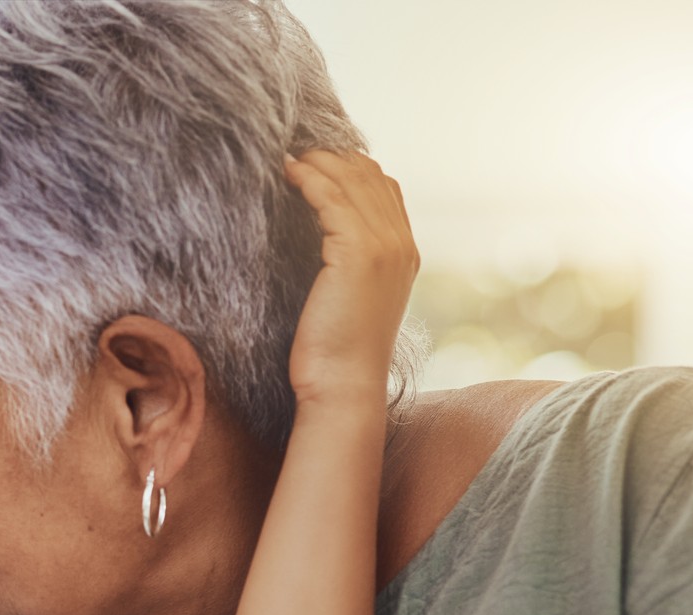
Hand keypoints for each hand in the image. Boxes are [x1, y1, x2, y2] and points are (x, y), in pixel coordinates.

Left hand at [283, 150, 418, 408]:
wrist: (343, 386)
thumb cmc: (334, 352)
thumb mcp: (348, 299)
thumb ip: (346, 264)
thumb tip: (317, 239)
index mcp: (404, 252)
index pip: (385, 188)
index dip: (352, 167)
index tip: (317, 160)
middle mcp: (400, 243)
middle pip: (370, 177)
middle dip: (333, 157)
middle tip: (296, 150)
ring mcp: (384, 245)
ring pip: (352, 181)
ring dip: (318, 163)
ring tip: (287, 157)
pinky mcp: (358, 252)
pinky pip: (332, 198)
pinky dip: (309, 179)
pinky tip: (288, 173)